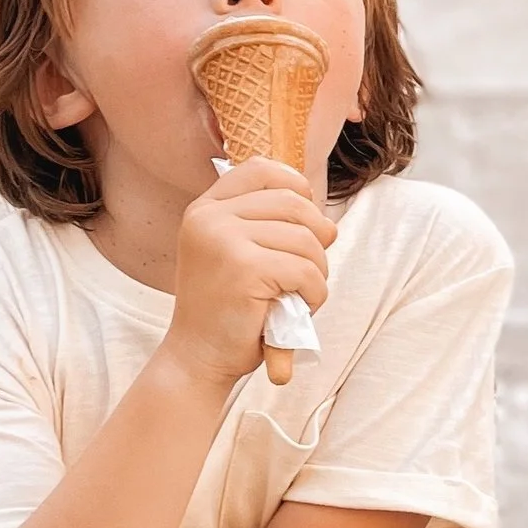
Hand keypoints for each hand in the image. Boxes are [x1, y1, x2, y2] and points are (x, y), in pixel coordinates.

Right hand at [163, 160, 334, 387]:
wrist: (198, 357)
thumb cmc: (226, 309)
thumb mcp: (239, 255)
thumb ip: (269, 227)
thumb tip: (328, 224)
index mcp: (205, 209)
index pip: (261, 170)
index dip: (295, 186)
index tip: (306, 219)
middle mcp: (209, 217)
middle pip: (293, 203)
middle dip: (317, 237)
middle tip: (310, 271)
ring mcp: (223, 239)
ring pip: (305, 238)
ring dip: (318, 271)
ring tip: (302, 295)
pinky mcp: (244, 268)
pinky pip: (305, 270)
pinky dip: (315, 292)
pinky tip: (300, 308)